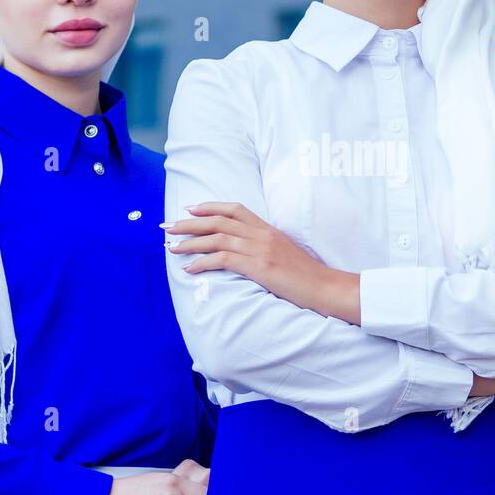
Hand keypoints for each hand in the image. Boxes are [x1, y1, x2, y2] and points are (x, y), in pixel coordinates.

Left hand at [163, 202, 359, 322]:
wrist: (326, 288)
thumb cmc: (306, 276)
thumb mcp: (284, 254)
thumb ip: (265, 246)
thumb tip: (245, 251)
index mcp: (268, 228)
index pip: (235, 208)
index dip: (210, 206)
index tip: (190, 209)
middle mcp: (262, 234)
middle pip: (219, 220)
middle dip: (190, 223)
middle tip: (168, 227)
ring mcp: (260, 249)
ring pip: (216, 238)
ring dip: (190, 242)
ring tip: (171, 248)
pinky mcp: (258, 266)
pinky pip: (223, 259)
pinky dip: (202, 262)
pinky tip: (189, 269)